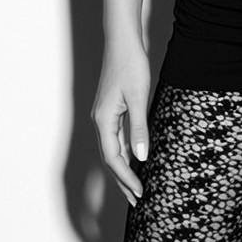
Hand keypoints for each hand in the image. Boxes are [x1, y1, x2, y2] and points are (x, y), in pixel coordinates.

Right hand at [91, 41, 149, 205]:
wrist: (123, 40)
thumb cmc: (130, 64)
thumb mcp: (139, 97)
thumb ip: (139, 128)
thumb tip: (141, 158)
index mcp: (103, 120)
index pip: (113, 159)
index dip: (126, 178)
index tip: (140, 193)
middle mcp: (100, 120)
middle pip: (110, 158)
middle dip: (122, 180)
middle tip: (136, 201)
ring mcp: (104, 115)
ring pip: (113, 148)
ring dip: (124, 168)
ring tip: (136, 186)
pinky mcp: (112, 108)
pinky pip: (117, 137)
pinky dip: (125, 152)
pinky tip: (136, 158)